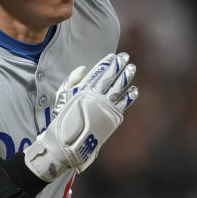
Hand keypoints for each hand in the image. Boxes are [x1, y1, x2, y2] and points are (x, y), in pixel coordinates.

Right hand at [24, 52, 137, 181]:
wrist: (67, 141)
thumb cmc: (63, 118)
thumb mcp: (62, 96)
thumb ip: (72, 81)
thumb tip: (83, 69)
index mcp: (83, 90)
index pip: (98, 72)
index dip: (106, 63)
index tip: (113, 56)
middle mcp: (95, 97)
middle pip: (110, 78)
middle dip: (119, 66)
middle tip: (126, 57)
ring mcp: (104, 108)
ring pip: (118, 89)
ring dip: (126, 78)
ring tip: (132, 68)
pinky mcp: (111, 119)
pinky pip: (123, 105)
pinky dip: (129, 97)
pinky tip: (134, 90)